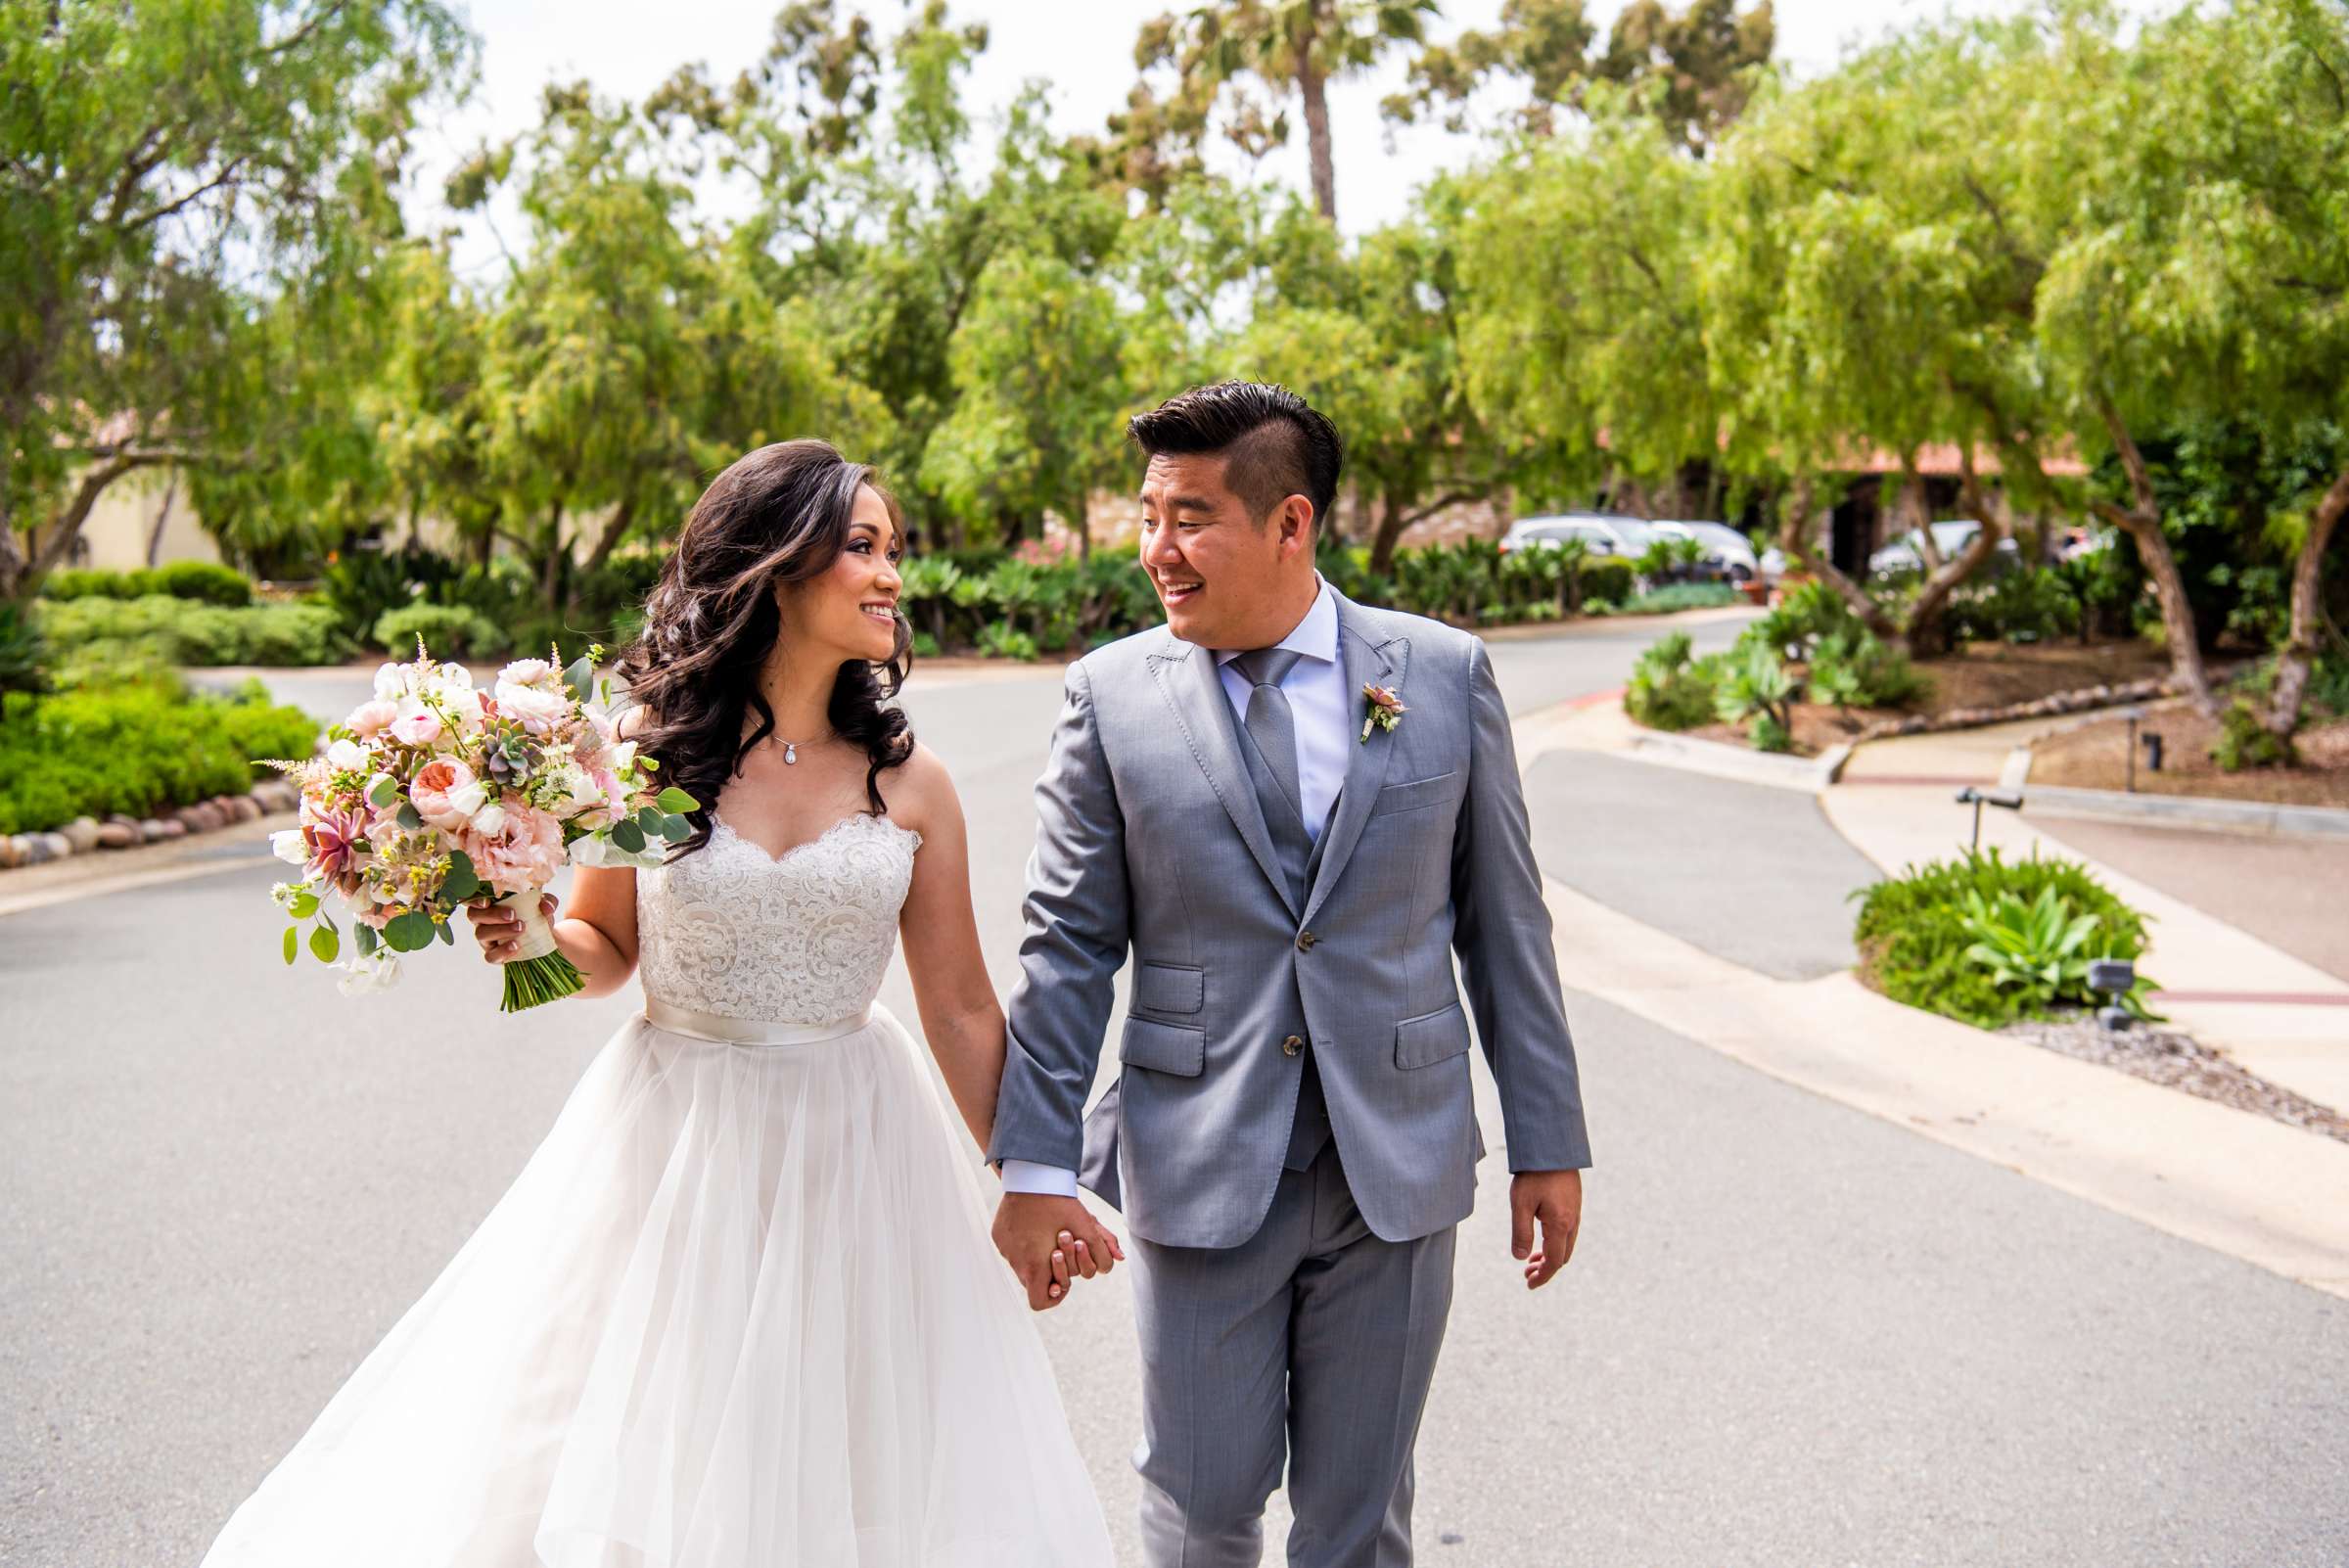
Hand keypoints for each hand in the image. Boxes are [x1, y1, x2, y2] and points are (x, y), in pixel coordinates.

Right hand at [465, 893, 554, 963]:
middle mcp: (483, 920)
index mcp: (490, 903)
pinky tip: (516, 946)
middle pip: (474, 915)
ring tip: (521, 928)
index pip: (472, 898)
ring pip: (481, 934)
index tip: (487, 901)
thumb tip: (546, 906)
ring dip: (500, 930)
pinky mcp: (493, 954)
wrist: (545, 938)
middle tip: (513, 915)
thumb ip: (546, 901)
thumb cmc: (537, 915)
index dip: (474, 899)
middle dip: (492, 914)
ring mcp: (486, 938)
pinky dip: (502, 951)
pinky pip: (490, 955)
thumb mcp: (543, 905)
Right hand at [991, 1192, 1122, 1311]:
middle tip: (1061, 1246)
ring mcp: (1004, 1249)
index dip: (1054, 1297)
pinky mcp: (998, 1236)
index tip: (1063, 1281)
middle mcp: (1015, 1263)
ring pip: (1023, 1263)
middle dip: (1052, 1269)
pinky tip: (1034, 1221)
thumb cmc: (1061, 1204)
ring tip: (1049, 1230)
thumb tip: (1120, 1258)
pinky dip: (1024, 1241)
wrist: (1032, 1176)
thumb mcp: (1087, 1226)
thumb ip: (1103, 1248)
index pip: (1040, 1302)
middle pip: (1035, 1281)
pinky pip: (1012, 1247)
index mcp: (1035, 1268)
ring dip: (1037, 1254)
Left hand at [1510, 1169, 1582, 1289]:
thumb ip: (1521, 1233)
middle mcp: (1572, 1221)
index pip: (1554, 1261)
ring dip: (1550, 1255)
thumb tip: (1520, 1258)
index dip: (1542, 1277)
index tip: (1529, 1285)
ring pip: (1566, 1244)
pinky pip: (1567, 1231)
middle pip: (1562, 1256)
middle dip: (1546, 1268)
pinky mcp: (1572, 1202)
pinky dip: (1555, 1242)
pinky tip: (1541, 1236)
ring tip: (1532, 1258)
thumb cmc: (1534, 1174)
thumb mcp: (1521, 1204)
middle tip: (1527, 1272)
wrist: (1553, 1146)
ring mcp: (1574, 1211)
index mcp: (1561, 1225)